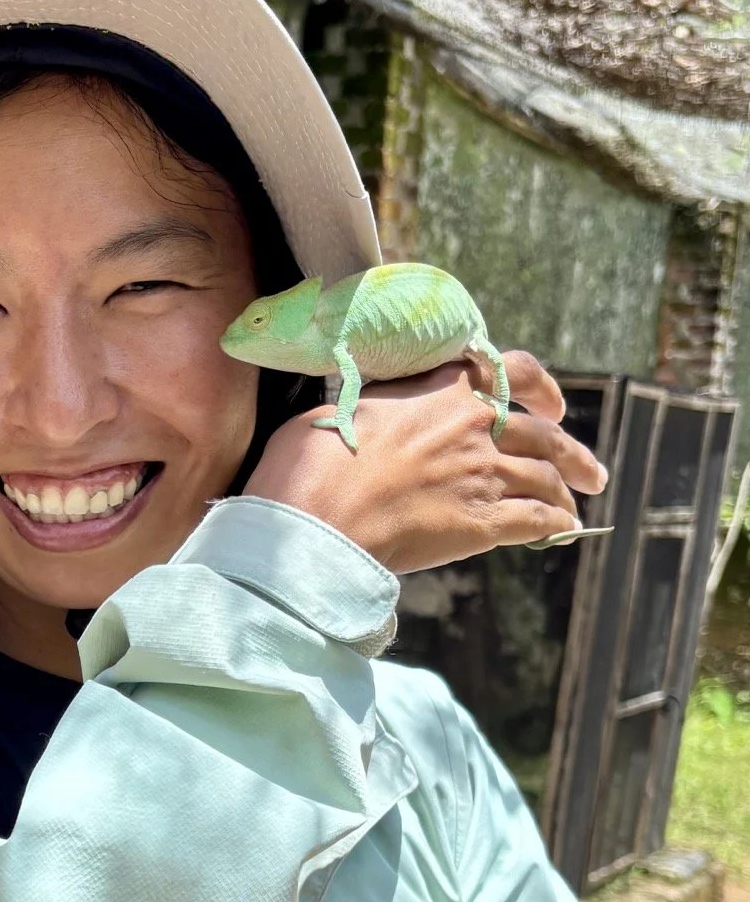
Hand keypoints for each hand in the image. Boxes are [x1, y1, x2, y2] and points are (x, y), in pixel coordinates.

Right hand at [242, 351, 608, 573]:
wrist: (321, 517)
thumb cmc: (314, 461)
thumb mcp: (339, 408)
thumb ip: (375, 406)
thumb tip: (368, 413)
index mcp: (443, 390)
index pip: (514, 370)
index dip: (541, 387)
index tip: (551, 406)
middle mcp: (475, 427)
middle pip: (545, 435)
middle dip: (572, 453)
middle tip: (588, 470)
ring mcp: (484, 475)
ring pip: (547, 479)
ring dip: (569, 491)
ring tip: (578, 503)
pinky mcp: (484, 523)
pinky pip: (538, 520)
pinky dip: (556, 524)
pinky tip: (563, 531)